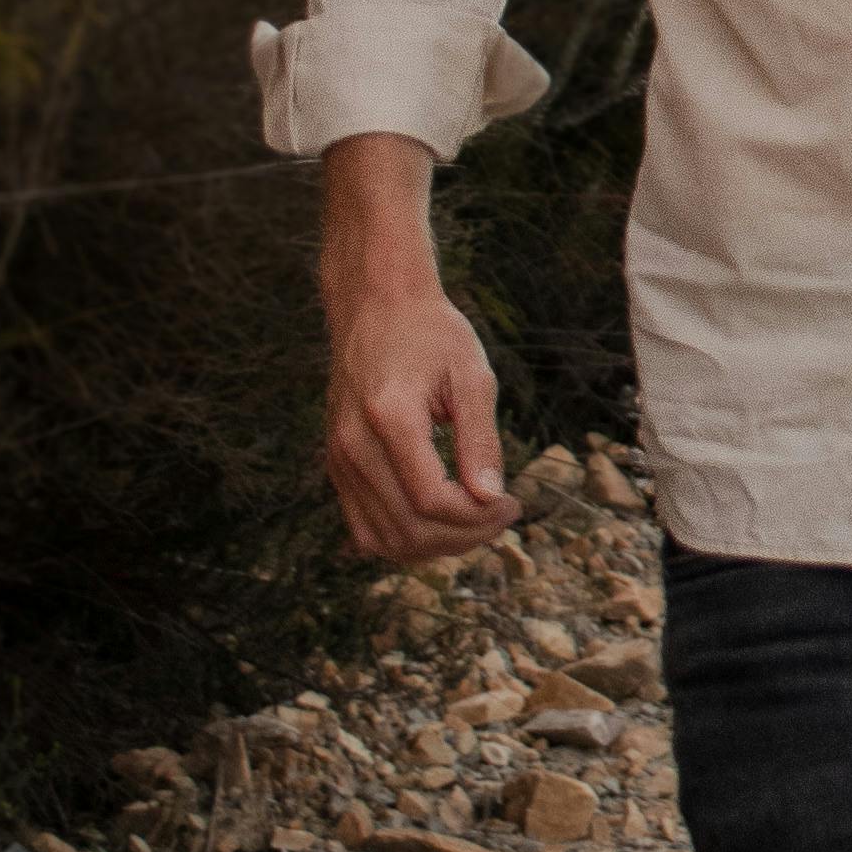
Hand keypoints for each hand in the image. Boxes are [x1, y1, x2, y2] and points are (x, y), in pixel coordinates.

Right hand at [320, 138, 515, 564]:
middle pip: (408, 527)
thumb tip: (492, 499)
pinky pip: (364, 528)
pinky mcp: (336, 465)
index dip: (479, 517)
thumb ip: (481, 439)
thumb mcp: (472, 376)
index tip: (514, 503)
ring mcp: (338, 458)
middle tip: (503, 515)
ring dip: (437, 546)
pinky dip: (405, 539)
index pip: (432, 500)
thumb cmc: (432, 334)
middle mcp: (353, 444)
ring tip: (477, 522)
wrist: (376, 306)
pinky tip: (444, 523)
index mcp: (389, 417)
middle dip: (464, 535)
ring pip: (383, 539)